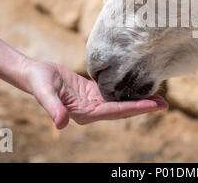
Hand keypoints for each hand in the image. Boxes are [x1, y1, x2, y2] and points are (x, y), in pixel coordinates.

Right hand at [21, 59, 167, 128]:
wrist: (33, 74)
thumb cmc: (38, 81)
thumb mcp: (44, 92)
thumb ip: (52, 107)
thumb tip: (61, 124)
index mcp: (83, 113)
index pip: (113, 112)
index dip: (133, 109)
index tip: (151, 105)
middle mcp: (91, 111)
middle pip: (122, 111)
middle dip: (143, 108)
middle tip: (164, 104)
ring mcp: (93, 103)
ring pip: (121, 103)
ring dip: (139, 101)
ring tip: (159, 99)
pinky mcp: (93, 93)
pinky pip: (114, 94)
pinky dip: (128, 93)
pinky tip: (141, 89)